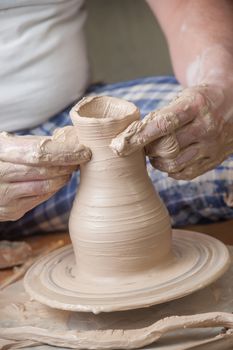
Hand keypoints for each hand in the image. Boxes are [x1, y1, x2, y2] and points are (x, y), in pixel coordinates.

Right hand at [0, 126, 90, 220]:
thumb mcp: (7, 145)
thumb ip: (31, 144)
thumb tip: (69, 141)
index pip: (39, 153)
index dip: (65, 152)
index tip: (84, 150)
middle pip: (45, 170)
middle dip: (68, 164)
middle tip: (81, 158)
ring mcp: (4, 196)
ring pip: (46, 186)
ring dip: (63, 176)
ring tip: (69, 167)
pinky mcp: (11, 211)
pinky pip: (41, 197)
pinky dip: (54, 187)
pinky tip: (57, 179)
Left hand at [111, 84, 232, 179]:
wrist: (232, 103)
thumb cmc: (199, 100)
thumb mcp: (182, 98)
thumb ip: (161, 117)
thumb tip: (131, 138)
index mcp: (195, 106)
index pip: (162, 124)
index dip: (138, 137)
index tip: (118, 146)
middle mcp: (206, 127)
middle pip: (166, 147)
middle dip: (147, 149)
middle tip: (142, 145)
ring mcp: (211, 146)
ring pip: (174, 164)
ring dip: (157, 161)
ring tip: (155, 152)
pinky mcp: (214, 160)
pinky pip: (186, 174)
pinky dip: (171, 170)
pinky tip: (169, 160)